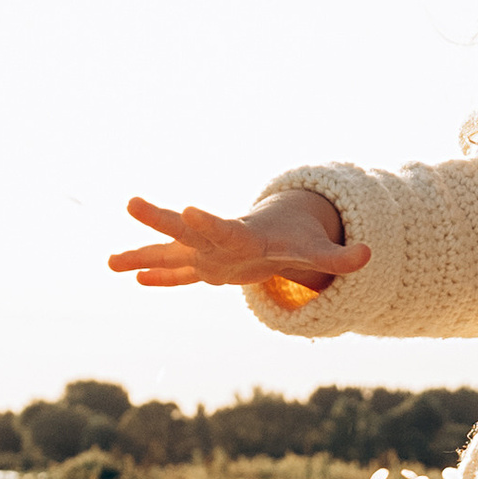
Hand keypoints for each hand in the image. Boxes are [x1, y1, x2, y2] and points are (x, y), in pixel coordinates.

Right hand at [108, 192, 369, 302]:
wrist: (283, 227)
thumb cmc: (297, 237)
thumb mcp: (317, 250)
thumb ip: (339, 257)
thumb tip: (369, 255)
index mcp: (244, 235)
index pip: (224, 228)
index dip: (207, 221)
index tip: (187, 208)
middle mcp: (219, 240)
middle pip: (186, 230)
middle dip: (159, 219)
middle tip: (132, 202)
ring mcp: (207, 253)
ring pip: (170, 252)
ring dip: (141, 254)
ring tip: (108, 261)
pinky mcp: (204, 265)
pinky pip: (176, 272)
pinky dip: (156, 274)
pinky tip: (130, 276)